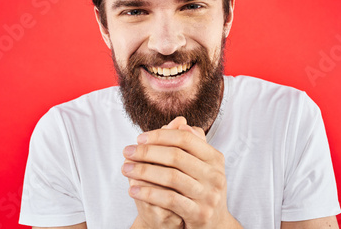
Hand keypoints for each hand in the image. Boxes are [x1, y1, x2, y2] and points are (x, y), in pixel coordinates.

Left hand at [123, 117, 241, 227]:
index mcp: (215, 158)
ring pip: (171, 177)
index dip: (160, 136)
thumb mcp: (200, 165)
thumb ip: (190, 144)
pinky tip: (132, 190)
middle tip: (127, 152)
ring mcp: (208, 195)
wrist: (215, 224)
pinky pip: (169, 200)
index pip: (185, 138)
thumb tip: (180, 122)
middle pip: (176, 156)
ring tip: (125, 169)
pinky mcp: (199, 214)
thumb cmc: (202, 188)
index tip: (139, 138)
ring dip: (143, 171)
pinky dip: (148, 193)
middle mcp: (215, 175)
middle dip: (147, 152)